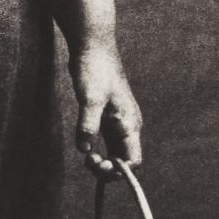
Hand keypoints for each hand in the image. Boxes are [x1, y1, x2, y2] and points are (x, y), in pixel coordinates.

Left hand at [70, 39, 142, 173]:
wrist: (93, 47)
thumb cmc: (95, 69)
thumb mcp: (90, 98)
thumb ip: (88, 124)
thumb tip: (85, 149)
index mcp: (129, 123)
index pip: (133, 160)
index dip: (119, 170)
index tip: (99, 166)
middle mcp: (127, 125)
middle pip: (125, 160)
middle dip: (108, 168)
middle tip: (88, 162)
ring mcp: (118, 122)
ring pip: (116, 152)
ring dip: (103, 161)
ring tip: (87, 159)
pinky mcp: (107, 117)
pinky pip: (107, 142)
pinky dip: (98, 150)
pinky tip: (86, 151)